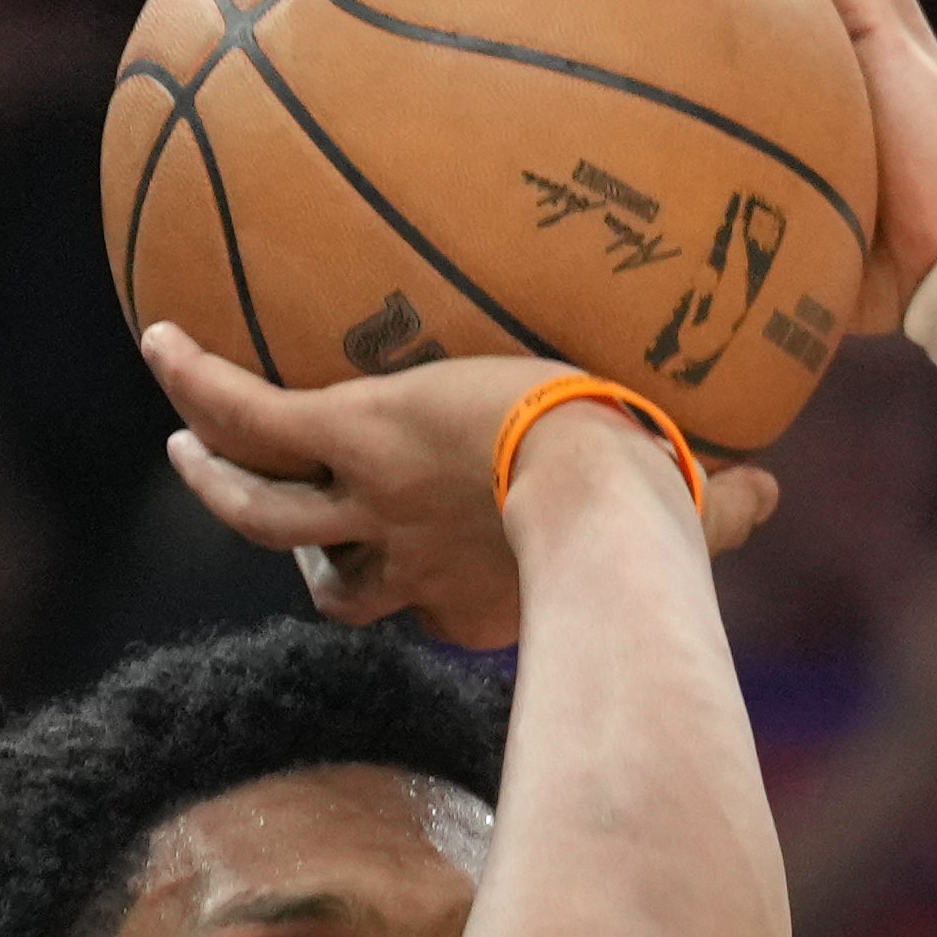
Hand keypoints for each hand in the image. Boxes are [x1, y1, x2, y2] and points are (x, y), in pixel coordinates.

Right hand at [143, 325, 771, 648]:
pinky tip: (161, 334)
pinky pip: (252, 412)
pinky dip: (202, 379)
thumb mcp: (681, 510)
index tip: (416, 574)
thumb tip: (774, 490)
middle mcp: (407, 556)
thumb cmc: (643, 512)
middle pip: (328, 577)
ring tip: (183, 444)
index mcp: (472, 587)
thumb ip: (719, 505)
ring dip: (219, 478)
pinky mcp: (346, 434)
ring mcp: (367, 500)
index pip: (424, 602)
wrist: (589, 494)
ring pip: (264, 510)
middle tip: (271, 520)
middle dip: (302, 557)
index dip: (412, 595)